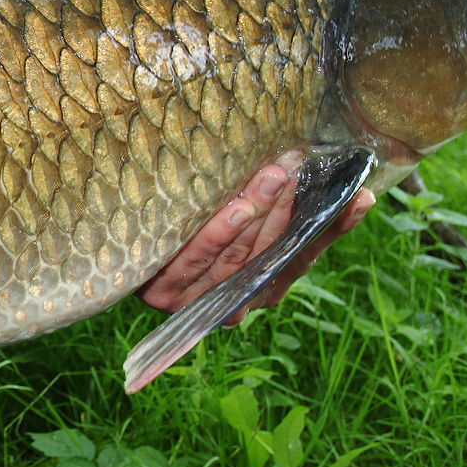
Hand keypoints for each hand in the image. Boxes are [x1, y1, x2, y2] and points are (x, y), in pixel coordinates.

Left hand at [137, 163, 372, 320]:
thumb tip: (306, 168)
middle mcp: (237, 300)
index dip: (334, 228)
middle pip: (273, 252)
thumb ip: (267, 211)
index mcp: (260, 287)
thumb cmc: (179, 238)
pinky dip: (222, 231)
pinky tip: (239, 206)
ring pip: (242, 253)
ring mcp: (202, 300)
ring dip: (263, 210)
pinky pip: (199, 257)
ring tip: (278, 174)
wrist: (106, 267)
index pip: (304, 255)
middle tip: (301, 165)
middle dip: (290, 207)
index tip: (360, 197)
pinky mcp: (167, 293)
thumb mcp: (227, 223)